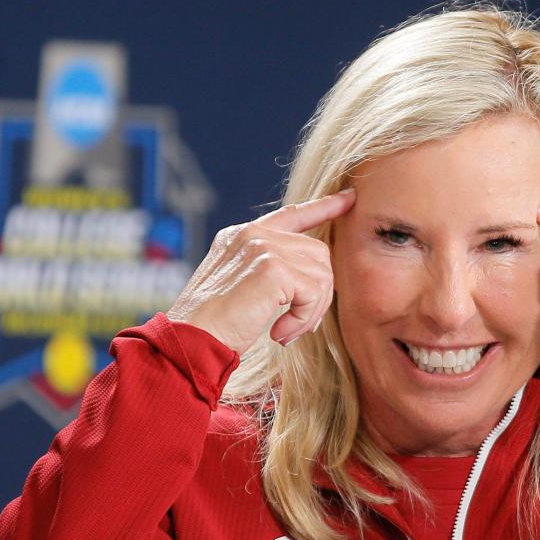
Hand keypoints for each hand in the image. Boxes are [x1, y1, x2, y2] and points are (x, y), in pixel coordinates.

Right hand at [169, 190, 354, 352]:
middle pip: (318, 253)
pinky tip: (279, 333)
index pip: (292, 215)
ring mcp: (262, 247)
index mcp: (241, 236)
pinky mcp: (272, 268)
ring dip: (311, 312)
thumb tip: (316, 279)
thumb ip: (271, 272)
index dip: (323, 207)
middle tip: (298, 325)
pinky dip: (303, 320)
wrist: (190, 341)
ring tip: (285, 332)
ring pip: (321, 274)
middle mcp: (252, 234)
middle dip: (318, 294)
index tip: (348, 199)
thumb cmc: (214, 327)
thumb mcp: (242, 289)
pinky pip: (314, 293)